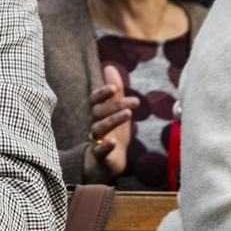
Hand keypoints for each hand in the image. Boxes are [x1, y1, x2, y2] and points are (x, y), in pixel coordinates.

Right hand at [84, 65, 136, 180]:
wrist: (108, 163)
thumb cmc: (112, 133)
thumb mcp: (116, 112)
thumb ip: (115, 92)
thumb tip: (110, 67)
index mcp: (99, 114)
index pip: (95, 100)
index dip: (102, 93)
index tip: (113, 87)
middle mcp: (95, 125)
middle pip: (98, 112)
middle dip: (115, 105)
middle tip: (135, 101)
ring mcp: (97, 141)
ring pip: (98, 129)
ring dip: (112, 120)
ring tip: (128, 114)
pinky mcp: (101, 157)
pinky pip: (99, 151)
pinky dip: (105, 146)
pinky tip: (112, 142)